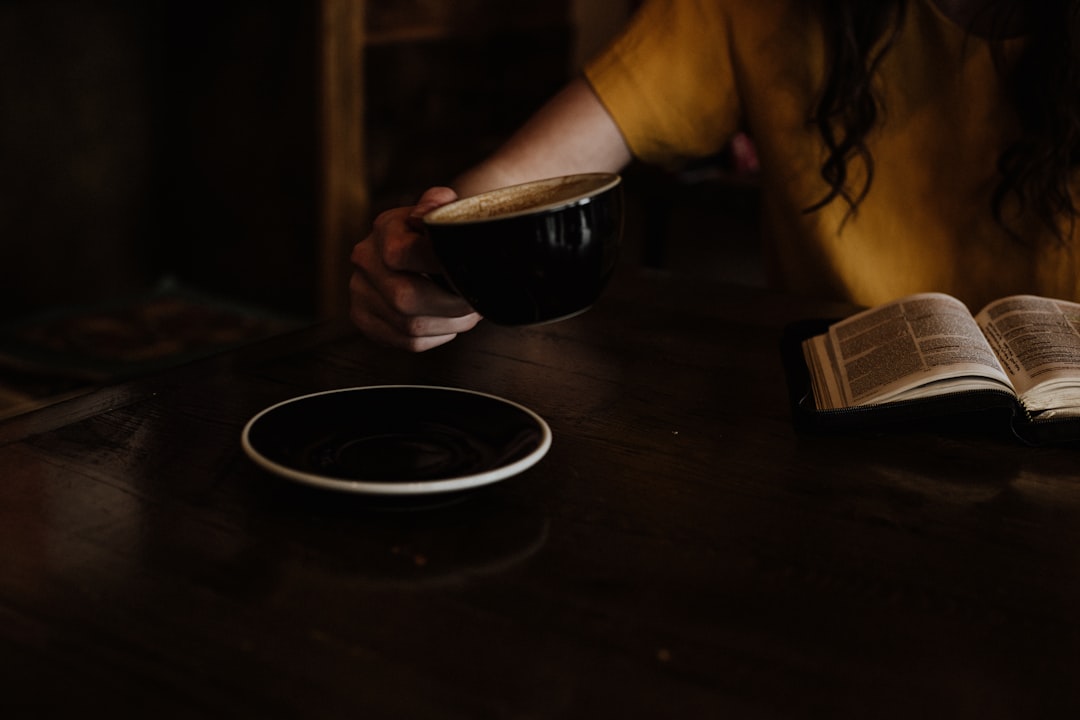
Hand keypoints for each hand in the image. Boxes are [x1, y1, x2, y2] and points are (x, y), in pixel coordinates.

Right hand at [349, 187, 481, 350]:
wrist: (422, 246)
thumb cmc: (439, 233)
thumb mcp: (444, 210)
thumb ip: (439, 204)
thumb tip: (426, 215)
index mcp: (384, 228)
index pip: (401, 253)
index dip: (439, 266)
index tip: (467, 271)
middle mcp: (365, 260)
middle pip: (405, 298)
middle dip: (450, 305)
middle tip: (474, 301)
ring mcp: (360, 292)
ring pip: (410, 326)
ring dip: (449, 324)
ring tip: (467, 312)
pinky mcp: (365, 319)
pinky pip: (407, 342)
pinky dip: (437, 336)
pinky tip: (447, 322)